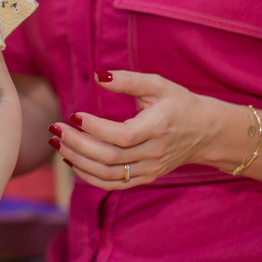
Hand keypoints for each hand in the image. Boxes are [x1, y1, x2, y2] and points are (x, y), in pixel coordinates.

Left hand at [48, 70, 222, 189]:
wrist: (206, 132)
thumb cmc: (179, 103)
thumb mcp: (158, 84)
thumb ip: (128, 80)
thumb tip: (98, 76)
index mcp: (158, 127)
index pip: (122, 135)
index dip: (95, 128)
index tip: (73, 115)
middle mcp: (154, 153)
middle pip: (110, 158)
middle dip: (77, 145)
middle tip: (55, 130)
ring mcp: (150, 169)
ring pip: (109, 175)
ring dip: (78, 162)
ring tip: (57, 145)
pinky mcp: (146, 177)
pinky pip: (114, 184)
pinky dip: (90, 177)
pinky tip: (72, 162)